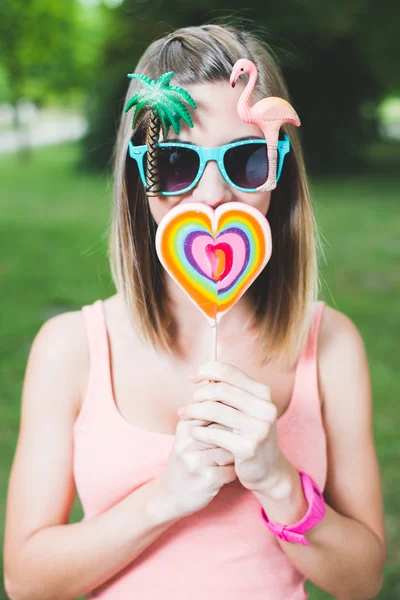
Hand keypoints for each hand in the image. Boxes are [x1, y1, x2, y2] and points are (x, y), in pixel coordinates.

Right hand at [156, 417, 236, 519]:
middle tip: (233, 448)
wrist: (168, 495)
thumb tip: (237, 409)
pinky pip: (232, 470)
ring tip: (227, 462)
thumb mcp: (188, 437)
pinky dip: (232, 473)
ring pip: (231, 451)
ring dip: (234, 458)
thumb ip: (207, 421)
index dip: (227, 421)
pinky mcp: (208, 478)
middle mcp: (188, 442)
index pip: (215, 414)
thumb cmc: (185, 461)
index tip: (230, 430)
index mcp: (184, 428)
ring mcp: (197, 461)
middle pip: (225, 432)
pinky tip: (224, 475)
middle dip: (233, 440)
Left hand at [179, 361, 285, 494]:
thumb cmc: (250, 434)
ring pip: (215, 410)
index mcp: (262, 393)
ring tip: (183, 414)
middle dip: (199, 394)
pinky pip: (214, 434)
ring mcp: (258, 428)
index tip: (192, 377)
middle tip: (189, 402)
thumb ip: (229, 392)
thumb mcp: (246, 409)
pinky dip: (198, 430)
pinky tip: (191, 431)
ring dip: (194, 411)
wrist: (268, 470)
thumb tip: (202, 375)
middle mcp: (264, 408)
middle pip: (221, 390)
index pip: (229, 371)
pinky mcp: (249, 447)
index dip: (206, 370)